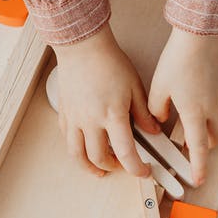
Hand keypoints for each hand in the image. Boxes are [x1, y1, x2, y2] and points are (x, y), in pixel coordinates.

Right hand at [52, 22, 159, 177]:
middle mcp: (91, 121)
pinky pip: (67, 138)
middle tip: (122, 165)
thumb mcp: (135, 87)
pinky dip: (76, 148)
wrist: (83, 47)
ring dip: (88, 166)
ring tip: (98, 168)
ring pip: (77, 154)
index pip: (126, 153)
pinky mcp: (65, 113)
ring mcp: (75, 118)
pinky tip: (83, 146)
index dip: (136, 168)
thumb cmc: (108, 62)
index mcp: (112, 115)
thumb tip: (153, 130)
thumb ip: (144, 112)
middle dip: (113, 167)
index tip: (142, 171)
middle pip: (99, 158)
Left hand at [148, 27, 217, 185]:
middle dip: (204, 148)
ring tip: (202, 131)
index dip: (199, 167)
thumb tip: (159, 121)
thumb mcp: (158, 86)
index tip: (199, 180)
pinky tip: (214, 113)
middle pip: (215, 140)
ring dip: (216, 135)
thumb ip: (156, 109)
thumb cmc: (178, 59)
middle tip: (190, 147)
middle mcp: (212, 109)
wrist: (200, 36)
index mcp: (193, 112)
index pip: (198, 148)